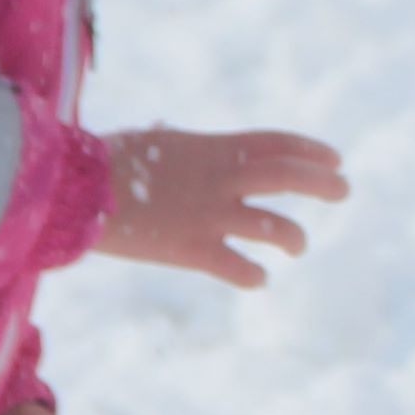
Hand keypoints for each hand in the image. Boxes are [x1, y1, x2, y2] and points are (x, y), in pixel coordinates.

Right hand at [101, 128, 348, 288]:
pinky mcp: (191, 249)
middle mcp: (220, 179)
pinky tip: (258, 277)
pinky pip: (237, 267)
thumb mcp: (151, 144)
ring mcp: (209, 215)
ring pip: (275, 227)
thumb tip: (172, 136)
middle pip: (289, 177)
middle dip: (323, 182)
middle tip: (344, 190)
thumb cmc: (102, 161)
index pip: (276, 143)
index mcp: (212, 148)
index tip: (334, 158)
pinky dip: (253, 274)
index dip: (310, 150)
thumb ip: (176, 146)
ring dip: (294, 236)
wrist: (70, 187)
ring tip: (299, 244)